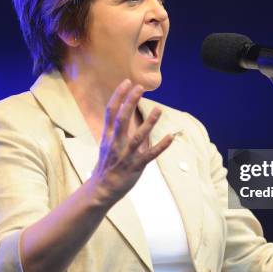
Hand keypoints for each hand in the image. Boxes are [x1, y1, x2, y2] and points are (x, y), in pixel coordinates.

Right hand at [88, 79, 173, 205]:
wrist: (101, 189)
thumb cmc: (106, 164)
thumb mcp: (105, 144)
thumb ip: (113, 128)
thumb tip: (122, 110)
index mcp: (108, 136)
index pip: (111, 111)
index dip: (118, 96)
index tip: (126, 82)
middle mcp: (115, 143)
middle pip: (122, 119)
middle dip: (130, 103)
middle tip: (140, 87)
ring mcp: (126, 155)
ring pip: (137, 137)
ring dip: (149, 123)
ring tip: (159, 109)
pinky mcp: (136, 166)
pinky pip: (150, 155)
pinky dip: (161, 146)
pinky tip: (171, 137)